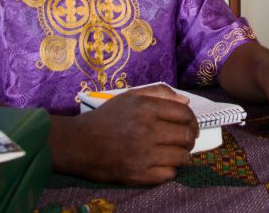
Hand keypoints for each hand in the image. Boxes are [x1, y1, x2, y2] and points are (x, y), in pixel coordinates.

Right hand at [49, 84, 198, 184]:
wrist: (77, 143)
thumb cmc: (105, 118)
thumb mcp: (130, 97)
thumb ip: (159, 93)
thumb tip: (186, 101)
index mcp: (145, 108)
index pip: (185, 114)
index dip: (191, 119)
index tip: (189, 124)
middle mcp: (146, 130)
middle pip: (186, 135)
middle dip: (190, 137)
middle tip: (185, 139)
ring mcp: (142, 154)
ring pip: (181, 156)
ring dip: (183, 154)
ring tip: (175, 151)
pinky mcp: (137, 174)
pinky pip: (169, 174)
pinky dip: (170, 169)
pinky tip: (163, 163)